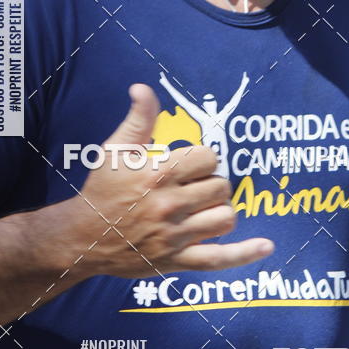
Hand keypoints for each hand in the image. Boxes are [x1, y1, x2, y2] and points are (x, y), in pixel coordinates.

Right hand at [67, 83, 273, 277]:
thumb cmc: (102, 189)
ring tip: (204, 207)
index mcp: (159, 175)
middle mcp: (170, 205)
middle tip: (193, 187)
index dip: (203, 159)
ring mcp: (175, 236)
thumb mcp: (115, 149)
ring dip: (220, 209)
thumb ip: (138, 118)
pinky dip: (245, 254)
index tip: (190, 164)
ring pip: (225, 217)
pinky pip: (219, 259)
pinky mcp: (176, 261)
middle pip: (220, 187)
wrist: (82, 236)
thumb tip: (143, 88)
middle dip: (211, 183)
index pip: (208, 158)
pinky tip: (266, 246)